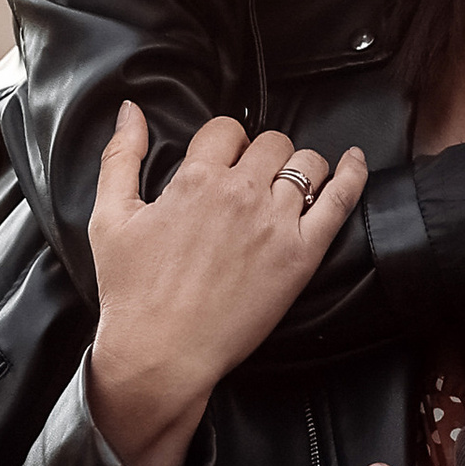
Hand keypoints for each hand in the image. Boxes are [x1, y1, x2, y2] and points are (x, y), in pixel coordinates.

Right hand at [86, 104, 366, 465]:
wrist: (161, 355)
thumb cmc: (132, 293)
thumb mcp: (109, 217)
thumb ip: (120, 157)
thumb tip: (131, 111)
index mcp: (197, 180)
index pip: (227, 129)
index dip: (225, 142)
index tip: (223, 161)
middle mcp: (241, 194)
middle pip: (271, 142)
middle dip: (261, 154)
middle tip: (252, 180)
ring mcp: (276, 223)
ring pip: (306, 164)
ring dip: (298, 166)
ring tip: (290, 183)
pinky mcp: (301, 255)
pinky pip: (340, 200)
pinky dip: (353, 174)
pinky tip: (354, 162)